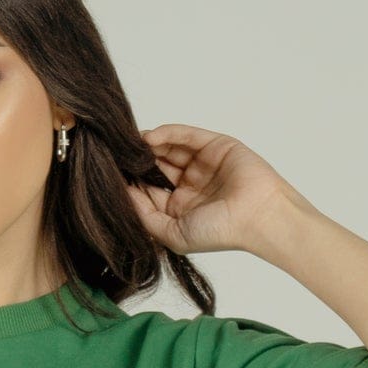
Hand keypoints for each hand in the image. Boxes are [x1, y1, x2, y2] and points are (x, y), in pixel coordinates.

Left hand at [124, 123, 313, 260]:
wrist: (258, 216)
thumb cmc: (221, 232)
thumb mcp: (173, 234)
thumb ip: (146, 218)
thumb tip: (122, 197)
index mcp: (180, 209)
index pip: (148, 191)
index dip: (130, 184)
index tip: (108, 177)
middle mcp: (189, 185)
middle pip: (155, 167)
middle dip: (137, 162)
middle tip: (114, 156)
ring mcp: (201, 164)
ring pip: (168, 149)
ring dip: (148, 146)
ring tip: (128, 145)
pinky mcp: (213, 145)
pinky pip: (185, 135)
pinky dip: (165, 134)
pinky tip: (147, 138)